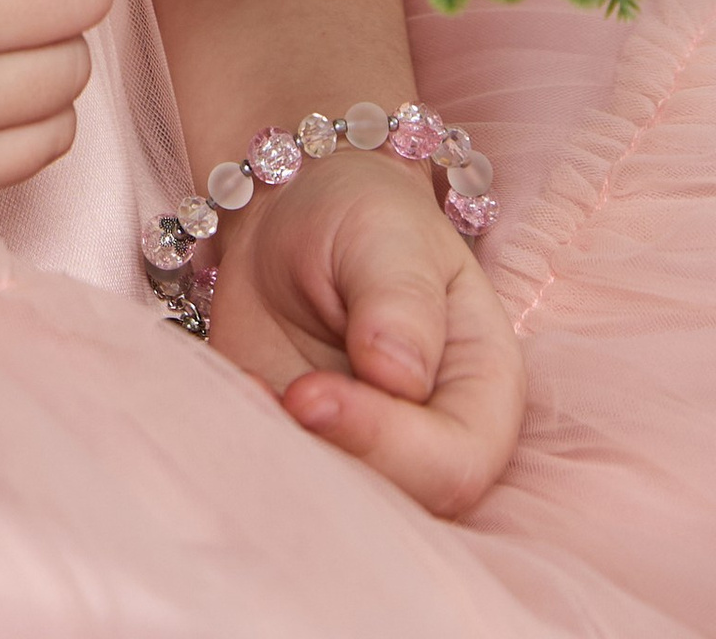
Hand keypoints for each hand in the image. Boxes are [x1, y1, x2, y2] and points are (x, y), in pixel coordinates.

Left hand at [203, 151, 524, 518]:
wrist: (297, 209)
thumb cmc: (365, 216)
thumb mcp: (389, 236)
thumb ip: (401, 302)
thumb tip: (398, 377)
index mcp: (481, 393)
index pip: (453, 464)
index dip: (385, 444)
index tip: (310, 392)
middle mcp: (432, 439)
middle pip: (399, 502)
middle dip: (331, 458)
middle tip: (281, 394)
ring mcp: (367, 453)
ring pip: (340, 506)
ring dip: (288, 463)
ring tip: (250, 391)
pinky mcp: (308, 451)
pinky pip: (284, 483)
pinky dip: (252, 450)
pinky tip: (235, 392)